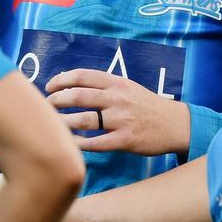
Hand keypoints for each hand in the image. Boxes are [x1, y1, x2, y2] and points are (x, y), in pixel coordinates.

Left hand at [45, 69, 189, 156]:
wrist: (175, 124)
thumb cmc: (146, 105)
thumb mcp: (128, 87)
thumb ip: (103, 85)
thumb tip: (71, 82)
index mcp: (117, 82)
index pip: (82, 76)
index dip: (61, 80)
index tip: (49, 88)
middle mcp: (118, 98)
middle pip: (78, 96)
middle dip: (56, 102)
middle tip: (45, 108)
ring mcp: (121, 120)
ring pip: (83, 121)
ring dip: (63, 124)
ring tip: (52, 127)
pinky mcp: (125, 140)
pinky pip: (96, 144)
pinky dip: (79, 144)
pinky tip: (69, 145)